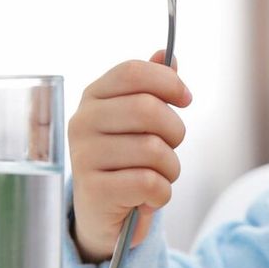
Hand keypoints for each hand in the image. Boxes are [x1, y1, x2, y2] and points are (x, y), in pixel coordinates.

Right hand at [68, 51, 191, 263]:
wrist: (103, 212)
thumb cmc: (127, 159)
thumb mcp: (139, 120)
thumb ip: (153, 87)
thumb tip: (168, 55)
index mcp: (94, 96)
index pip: (133, 72)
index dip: (168, 82)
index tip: (185, 99)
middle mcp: (83, 122)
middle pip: (148, 109)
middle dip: (175, 131)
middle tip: (170, 147)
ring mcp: (84, 156)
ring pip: (154, 150)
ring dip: (170, 169)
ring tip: (156, 176)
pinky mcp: (93, 190)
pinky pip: (150, 183)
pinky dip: (162, 194)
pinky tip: (148, 198)